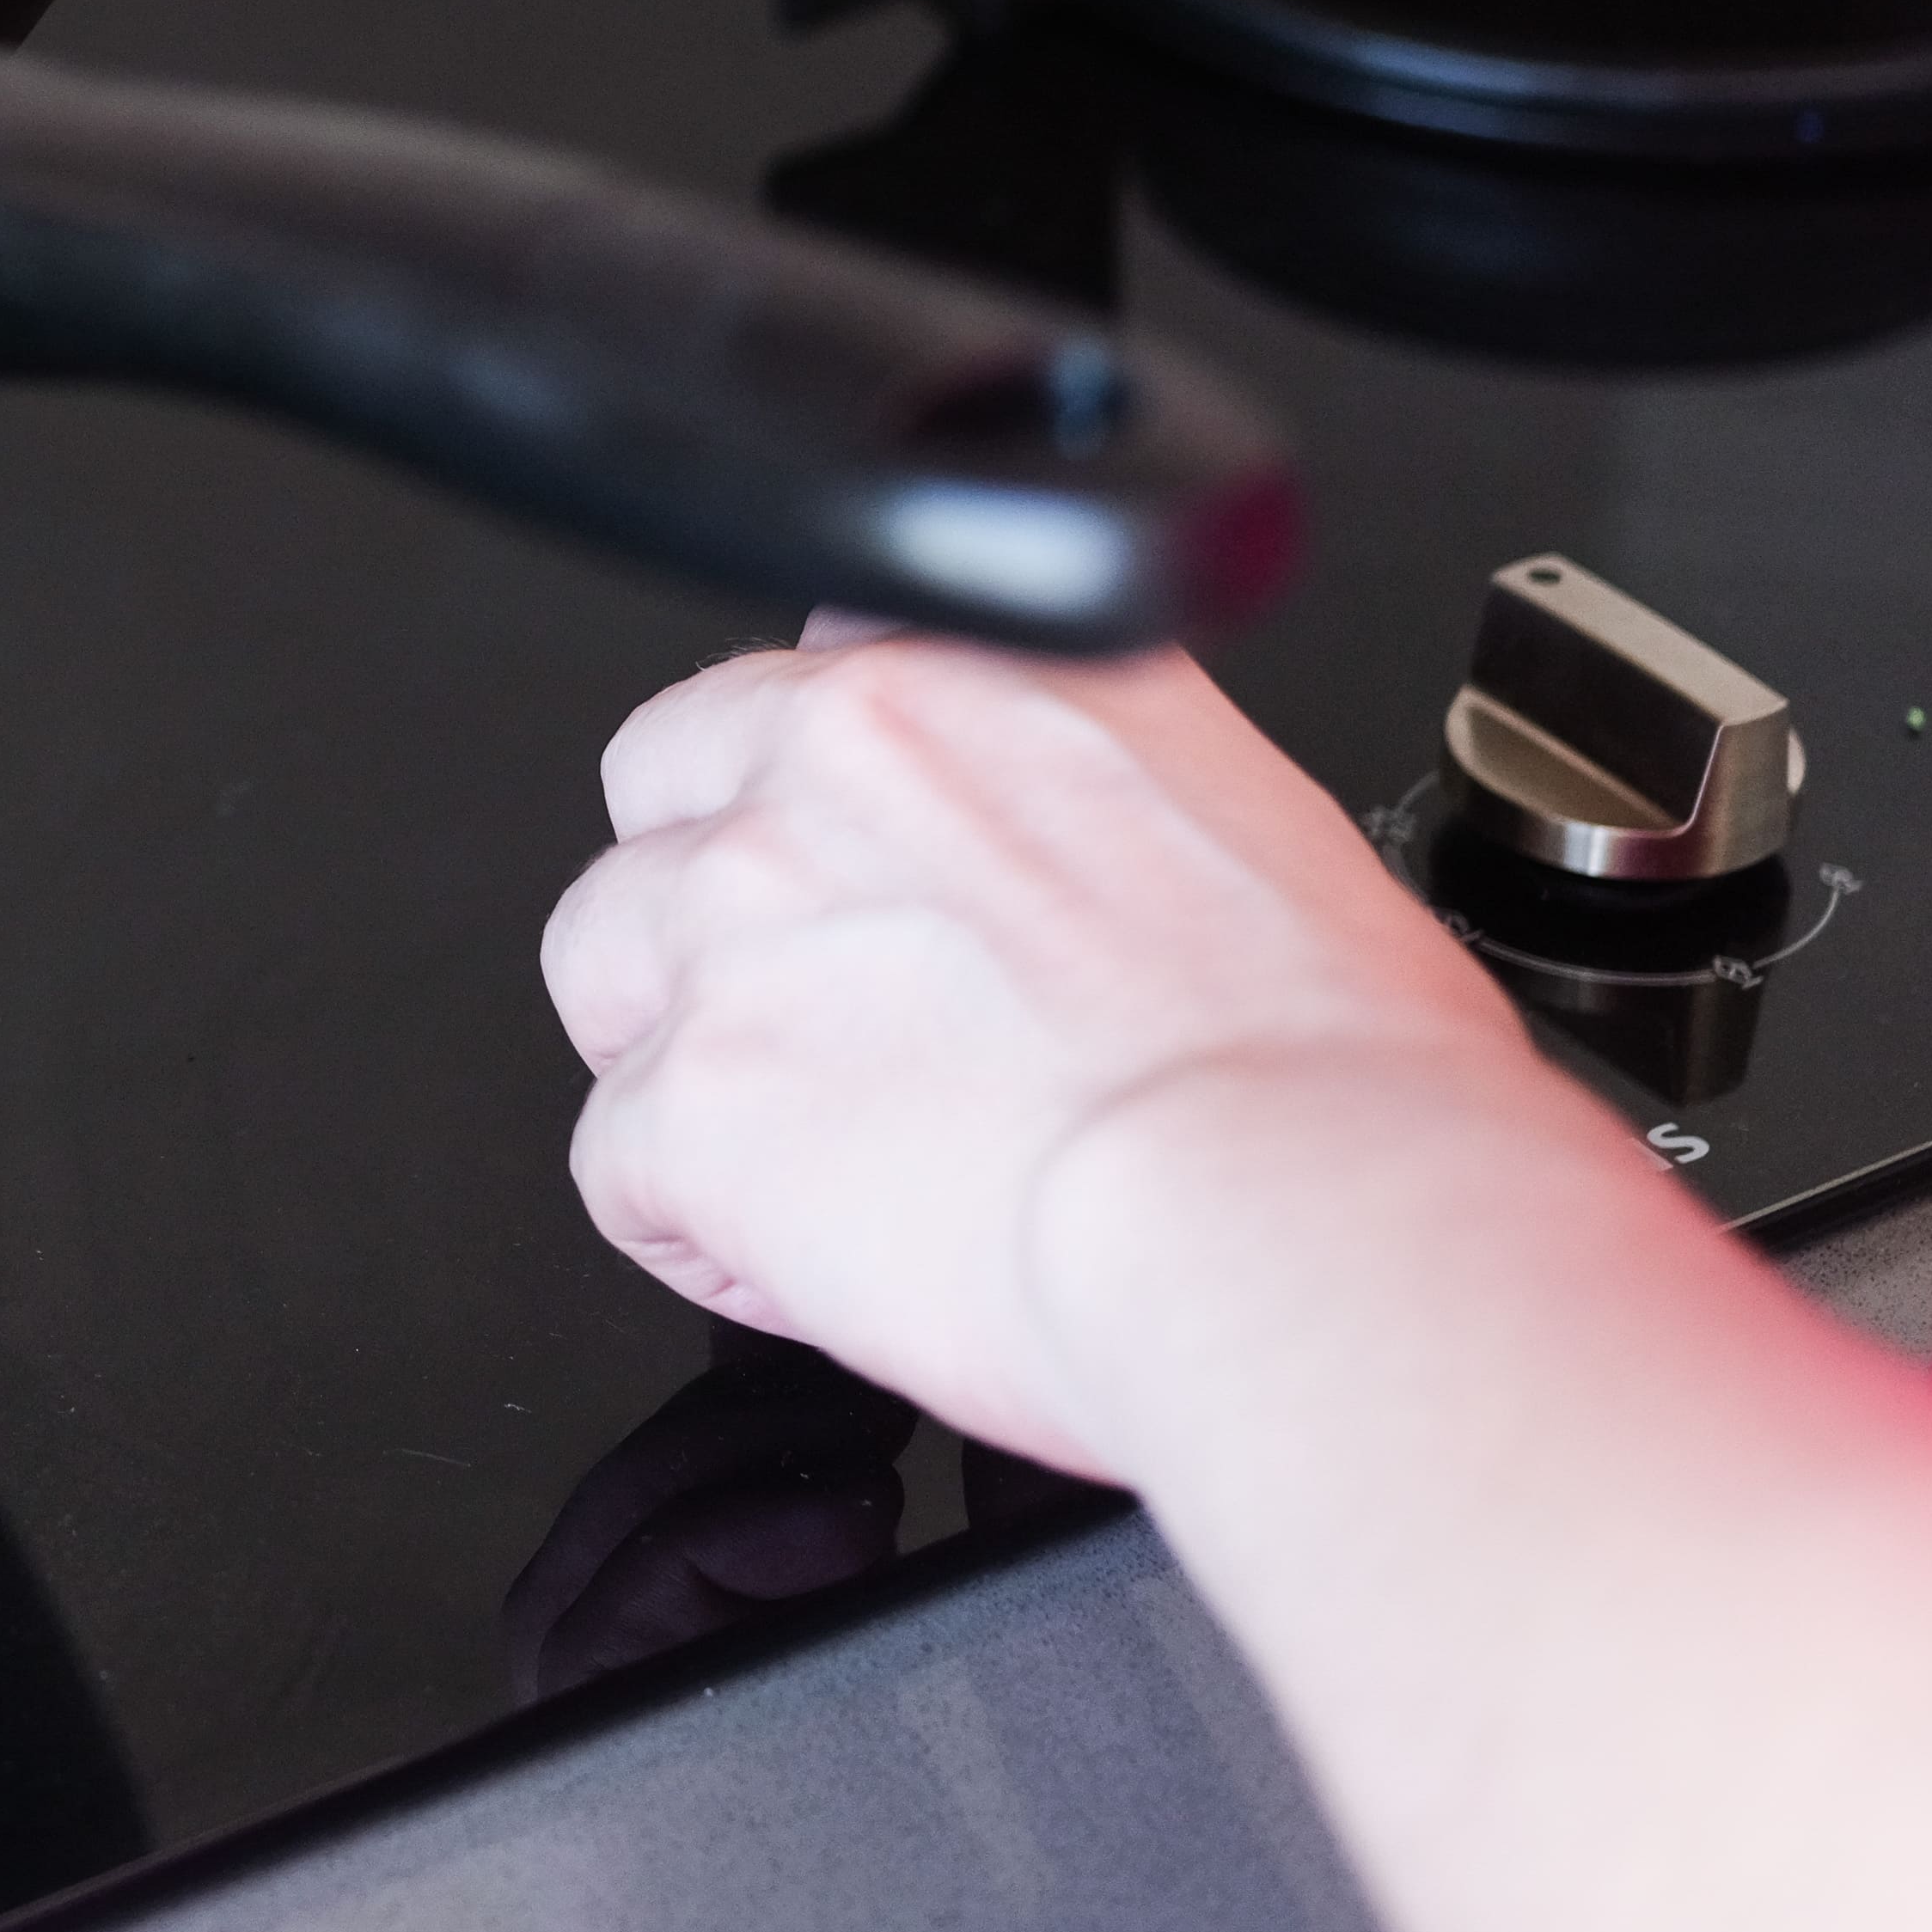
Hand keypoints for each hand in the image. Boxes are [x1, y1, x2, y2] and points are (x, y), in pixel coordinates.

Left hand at [536, 624, 1555, 1478]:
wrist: (1300, 1207)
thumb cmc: (1333, 1069)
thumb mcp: (1254, 828)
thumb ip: (1096, 806)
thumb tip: (1080, 875)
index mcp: (981, 672)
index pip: (821, 663)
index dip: (821, 782)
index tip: (860, 859)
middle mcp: (836, 760)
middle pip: (662, 790)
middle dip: (709, 897)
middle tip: (815, 1011)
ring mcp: (739, 920)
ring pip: (598, 959)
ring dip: (678, 1049)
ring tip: (805, 1146)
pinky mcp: (693, 1092)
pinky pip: (617, 1162)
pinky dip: (697, 1228)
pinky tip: (812, 1268)